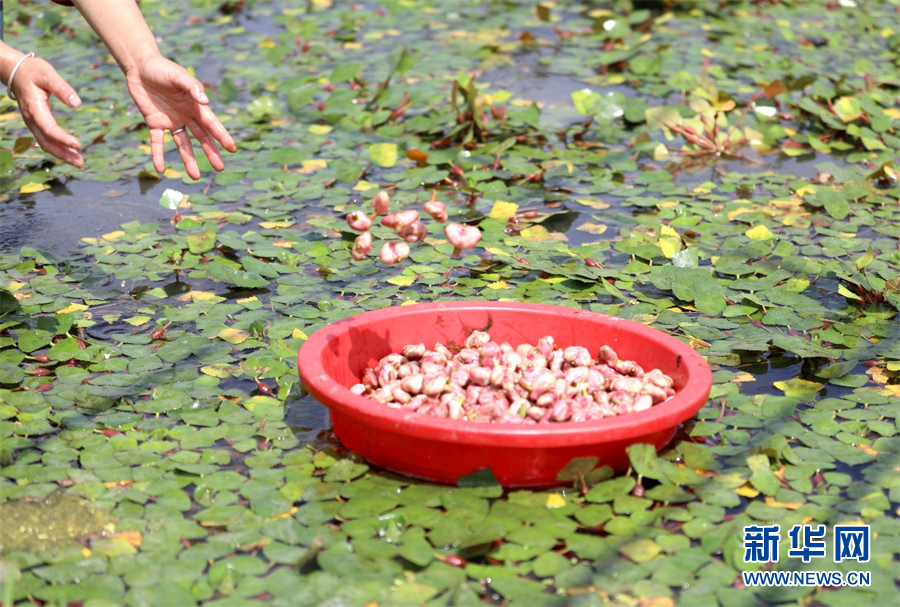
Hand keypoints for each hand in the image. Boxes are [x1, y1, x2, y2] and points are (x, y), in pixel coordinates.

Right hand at [9, 56, 83, 167]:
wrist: (15, 70)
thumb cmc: (33, 71)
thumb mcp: (48, 75)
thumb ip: (62, 88)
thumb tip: (77, 103)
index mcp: (34, 107)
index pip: (48, 128)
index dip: (62, 138)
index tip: (78, 145)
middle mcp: (31, 119)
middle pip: (47, 142)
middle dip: (64, 154)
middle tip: (81, 163)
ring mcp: (33, 122)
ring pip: (46, 143)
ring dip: (62, 154)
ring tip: (79, 162)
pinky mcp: (37, 123)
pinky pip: (46, 139)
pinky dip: (59, 148)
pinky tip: (71, 153)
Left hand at [125, 55, 235, 179]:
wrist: (139, 66)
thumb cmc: (162, 68)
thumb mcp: (178, 75)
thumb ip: (192, 87)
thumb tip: (206, 102)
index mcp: (195, 105)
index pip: (211, 124)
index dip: (222, 136)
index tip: (232, 148)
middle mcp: (186, 116)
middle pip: (202, 138)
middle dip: (211, 153)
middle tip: (220, 168)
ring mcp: (171, 121)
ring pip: (183, 144)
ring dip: (189, 160)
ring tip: (195, 176)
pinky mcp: (154, 122)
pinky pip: (157, 142)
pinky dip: (158, 155)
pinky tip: (160, 168)